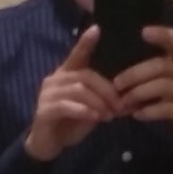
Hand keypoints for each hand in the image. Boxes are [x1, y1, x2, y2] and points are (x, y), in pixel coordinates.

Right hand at [25, 25, 119, 160]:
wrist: (48, 144)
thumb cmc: (71, 122)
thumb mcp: (91, 108)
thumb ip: (103, 99)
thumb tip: (128, 99)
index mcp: (67, 74)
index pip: (77, 54)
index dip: (86, 42)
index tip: (97, 29)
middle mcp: (55, 79)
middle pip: (85, 76)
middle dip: (106, 90)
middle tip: (119, 106)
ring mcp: (47, 94)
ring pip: (78, 90)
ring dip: (97, 102)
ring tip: (108, 115)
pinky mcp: (44, 110)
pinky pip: (65, 106)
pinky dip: (83, 110)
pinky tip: (94, 117)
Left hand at [113, 26, 172, 144]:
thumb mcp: (169, 75)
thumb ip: (152, 69)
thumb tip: (117, 73)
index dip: (162, 35)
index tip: (144, 32)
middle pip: (161, 66)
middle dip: (135, 74)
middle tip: (116, 84)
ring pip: (162, 86)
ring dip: (138, 93)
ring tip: (123, 102)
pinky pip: (166, 108)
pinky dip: (148, 111)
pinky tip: (137, 114)